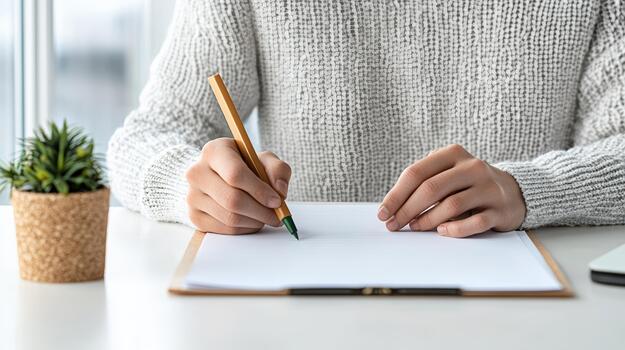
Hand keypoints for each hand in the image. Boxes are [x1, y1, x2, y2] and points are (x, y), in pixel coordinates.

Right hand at [186, 138, 290, 233]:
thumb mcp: (263, 159)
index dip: (259, 190)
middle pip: (233, 200)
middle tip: (277, 215)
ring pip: (230, 218)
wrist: (219, 177)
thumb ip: (278, 169)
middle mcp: (197, 172)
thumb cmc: (245, 166)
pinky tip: (252, 220)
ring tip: (266, 216)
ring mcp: (192, 196)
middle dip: (261, 211)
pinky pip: (225, 229)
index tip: (277, 201)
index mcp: (214, 151)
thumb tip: (280, 190)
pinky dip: (245, 229)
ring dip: (255, 221)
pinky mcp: (194, 216)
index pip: (235, 174)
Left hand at [377, 144, 525, 236]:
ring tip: (415, 227)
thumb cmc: (468, 184)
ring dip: (428, 220)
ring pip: (451, 205)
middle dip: (407, 209)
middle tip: (394, 225)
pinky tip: (442, 232)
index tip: (383, 212)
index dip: (396, 195)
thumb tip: (391, 206)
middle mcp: (472, 167)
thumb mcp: (448, 172)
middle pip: (431, 188)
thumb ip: (424, 181)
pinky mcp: (500, 209)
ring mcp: (488, 188)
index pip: (416, 173)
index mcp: (453, 154)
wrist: (513, 192)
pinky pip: (475, 221)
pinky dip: (455, 229)